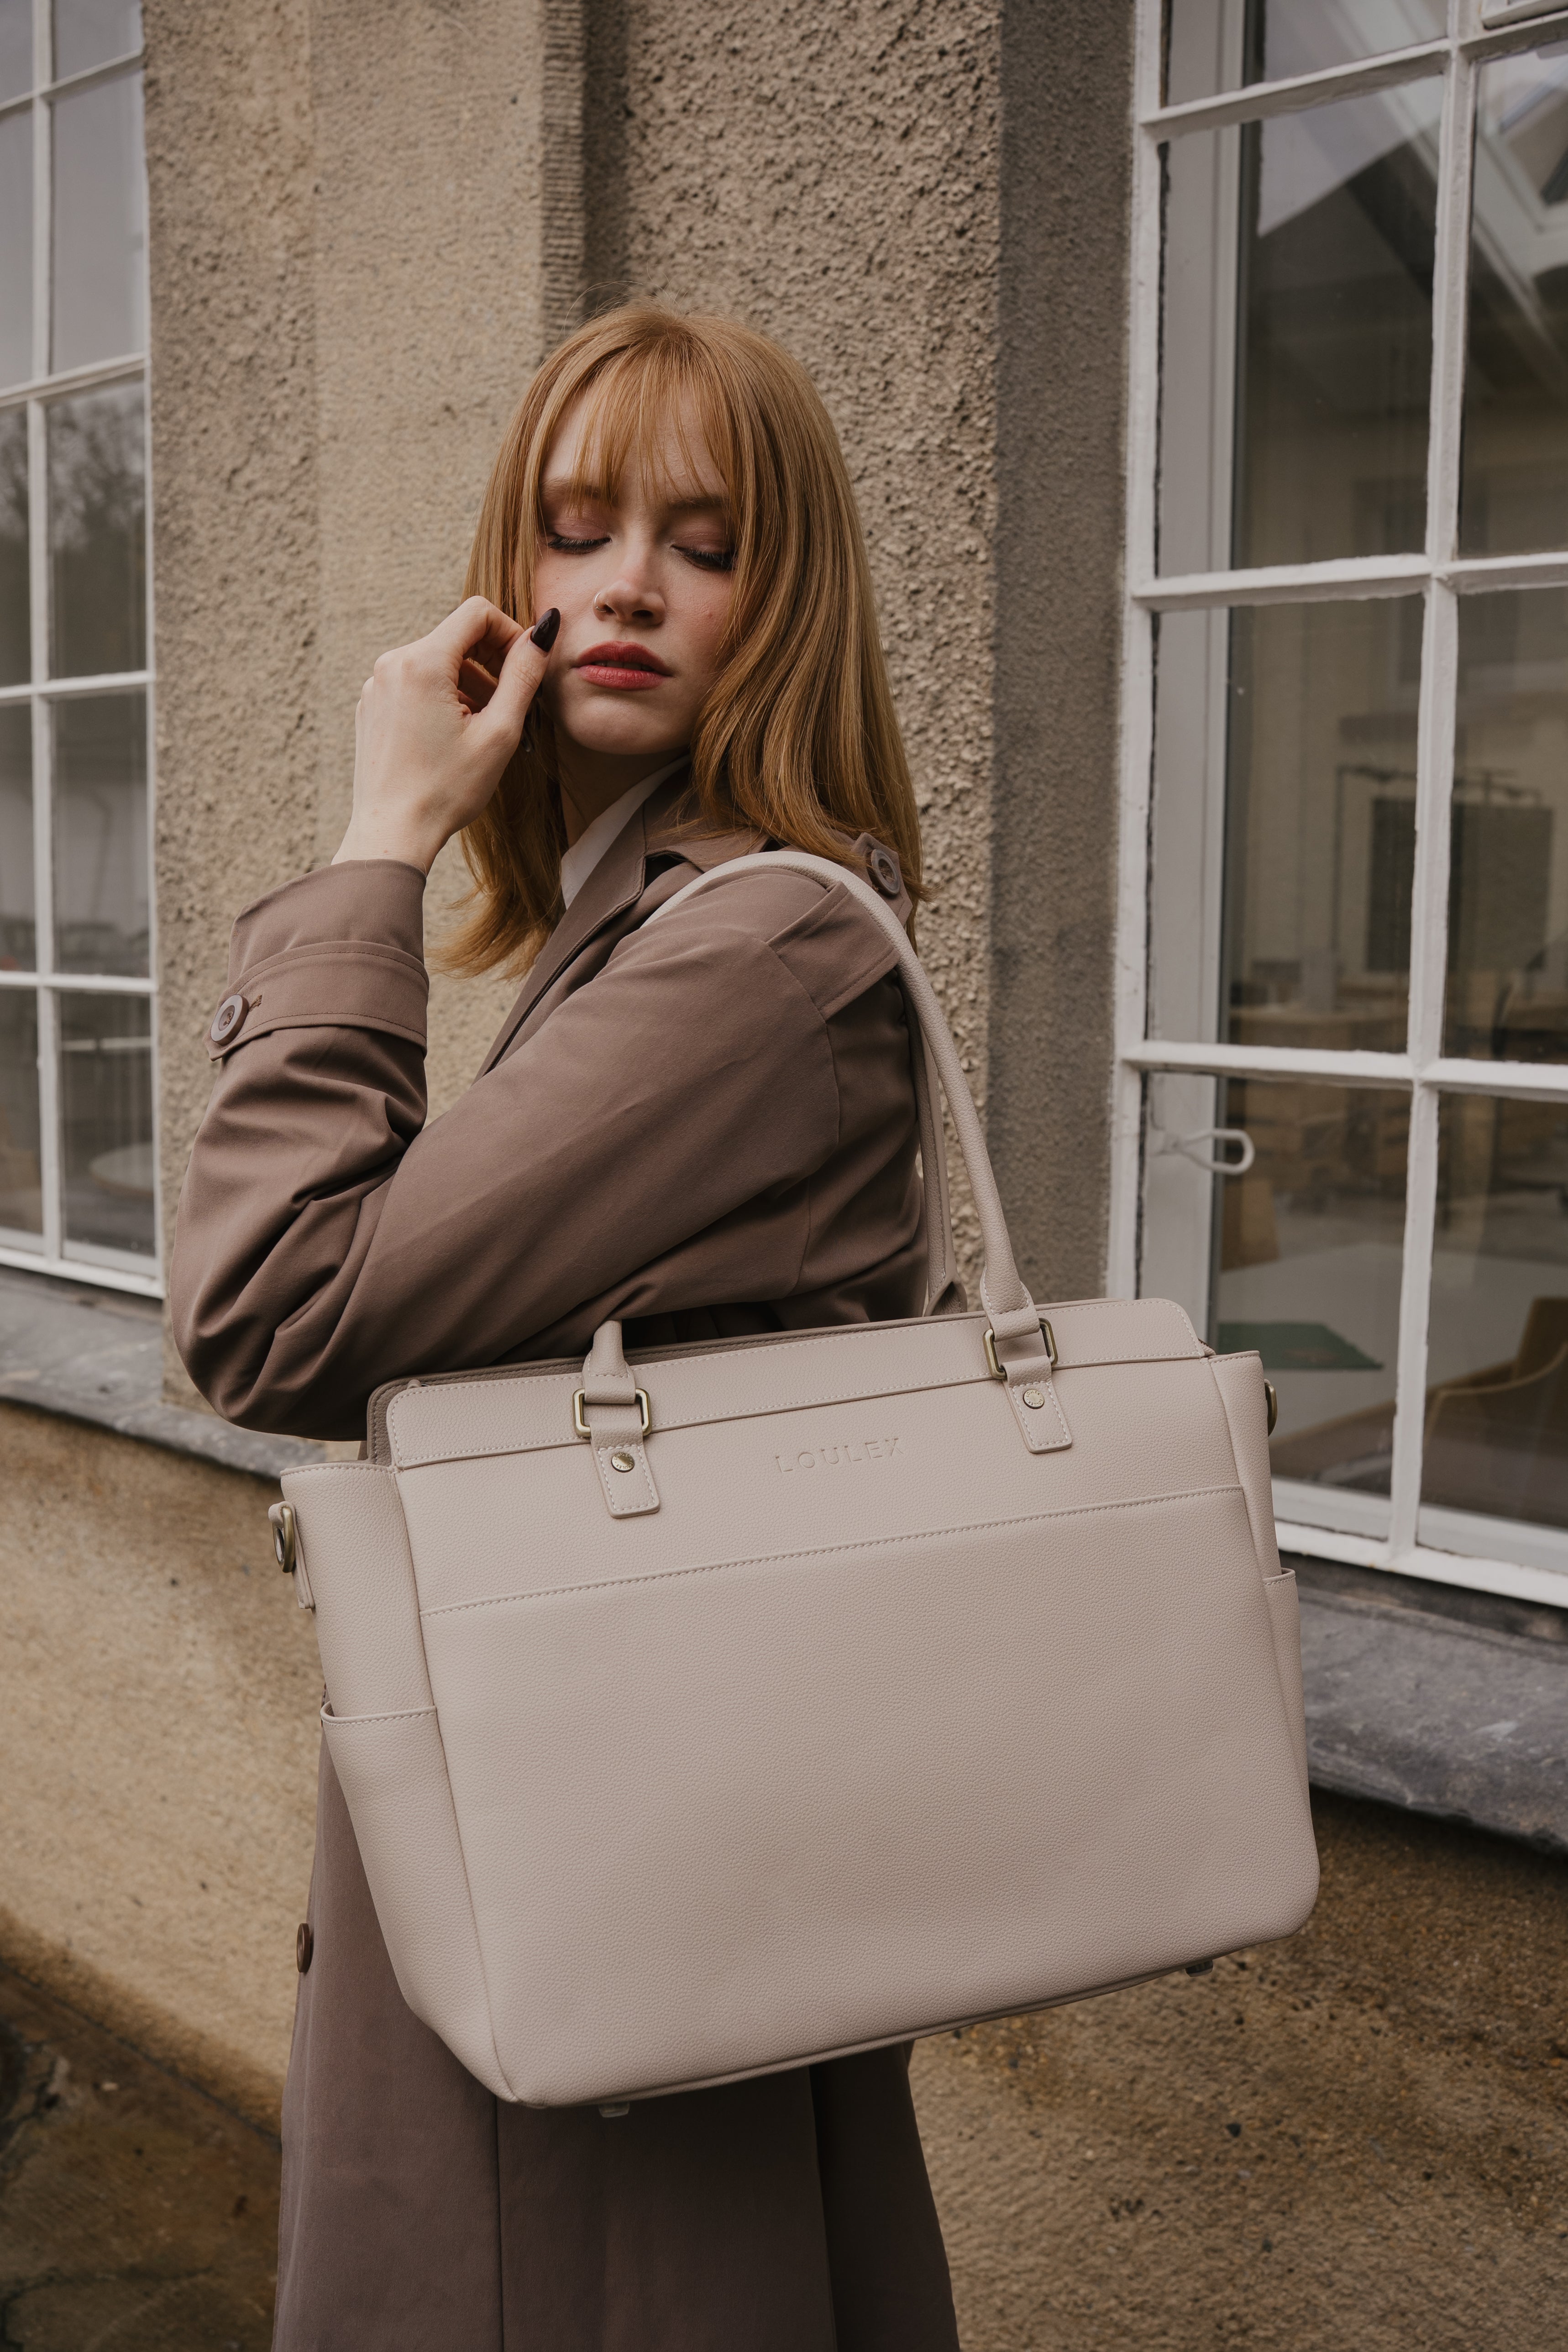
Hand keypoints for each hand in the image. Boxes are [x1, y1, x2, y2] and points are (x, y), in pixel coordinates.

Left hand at [333, 598, 556, 872]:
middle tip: (509, 706)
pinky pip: (414, 683)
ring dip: (467, 683)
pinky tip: (452, 737)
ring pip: (435, 661)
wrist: (391, 832)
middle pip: (455, 637)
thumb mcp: (499, 732)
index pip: (476, 613)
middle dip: (489, 663)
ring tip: (481, 729)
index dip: (510, 633)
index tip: (524, 668)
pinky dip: (441, 698)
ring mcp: (376, 685)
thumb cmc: (447, 790)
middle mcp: (391, 663)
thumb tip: (543, 631)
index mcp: (422, 662)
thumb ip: (524, 675)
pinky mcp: (371, 706)